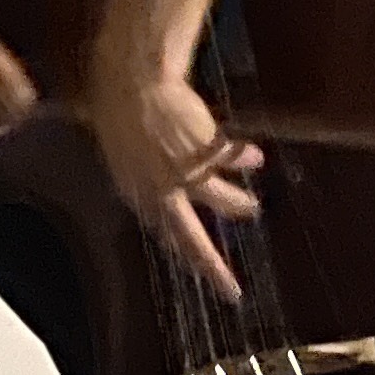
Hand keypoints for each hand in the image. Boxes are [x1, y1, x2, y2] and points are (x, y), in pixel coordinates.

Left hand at [92, 65, 260, 298]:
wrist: (133, 83)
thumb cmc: (118, 110)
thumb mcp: (122, 152)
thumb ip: (142, 175)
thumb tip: (156, 190)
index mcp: (136, 192)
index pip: (164, 233)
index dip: (184, 252)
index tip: (199, 271)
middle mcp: (162, 191)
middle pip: (191, 238)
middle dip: (212, 267)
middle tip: (230, 290)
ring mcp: (186, 173)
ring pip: (222, 200)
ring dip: (238, 205)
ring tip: (253, 209)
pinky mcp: (208, 152)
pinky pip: (233, 159)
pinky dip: (245, 159)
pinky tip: (257, 157)